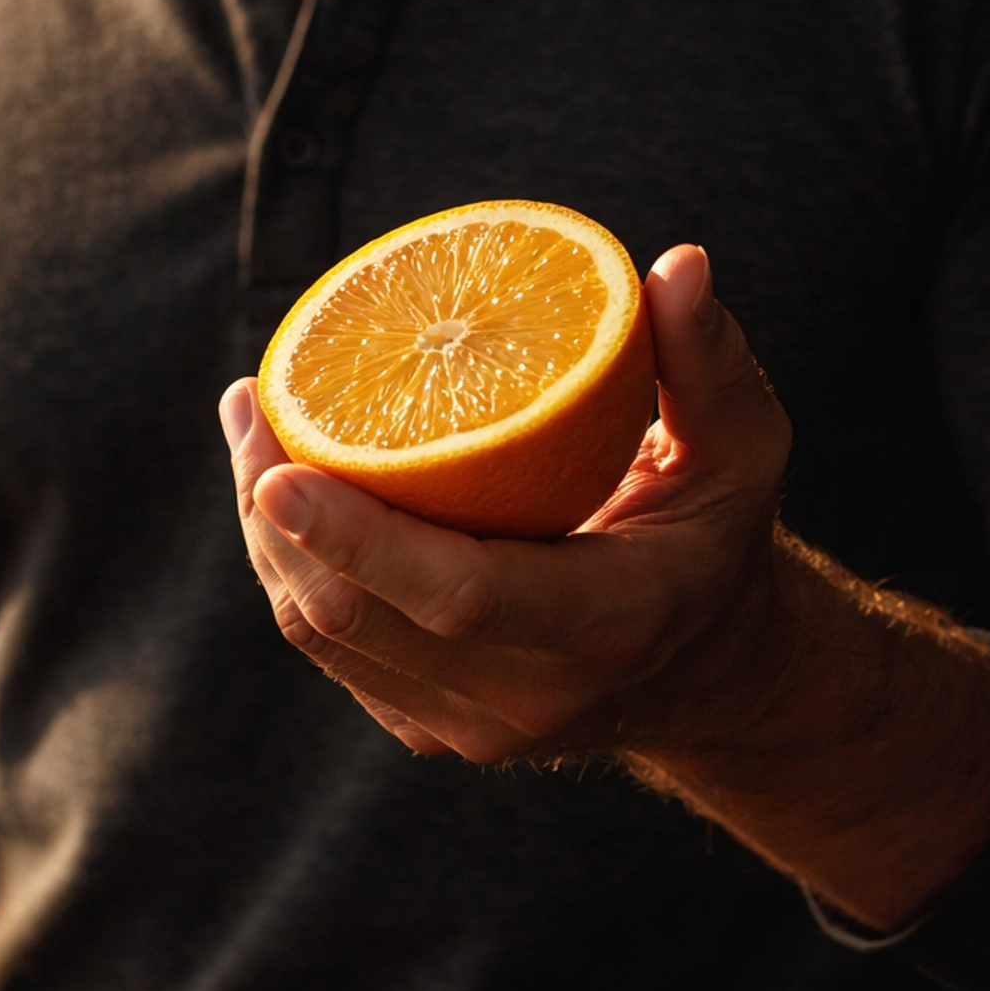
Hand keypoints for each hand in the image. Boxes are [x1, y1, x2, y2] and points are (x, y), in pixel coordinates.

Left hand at [221, 244, 790, 765]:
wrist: (706, 673)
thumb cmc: (717, 535)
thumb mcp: (742, 452)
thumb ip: (710, 362)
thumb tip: (675, 264)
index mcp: (609, 626)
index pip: (460, 597)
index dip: (361, 539)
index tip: (281, 469)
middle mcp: (529, 698)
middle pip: (360, 617)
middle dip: (278, 513)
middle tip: (247, 404)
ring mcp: (470, 726)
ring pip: (326, 633)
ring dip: (267, 532)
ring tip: (250, 425)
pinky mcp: (427, 723)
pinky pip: (333, 647)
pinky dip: (291, 565)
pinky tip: (276, 485)